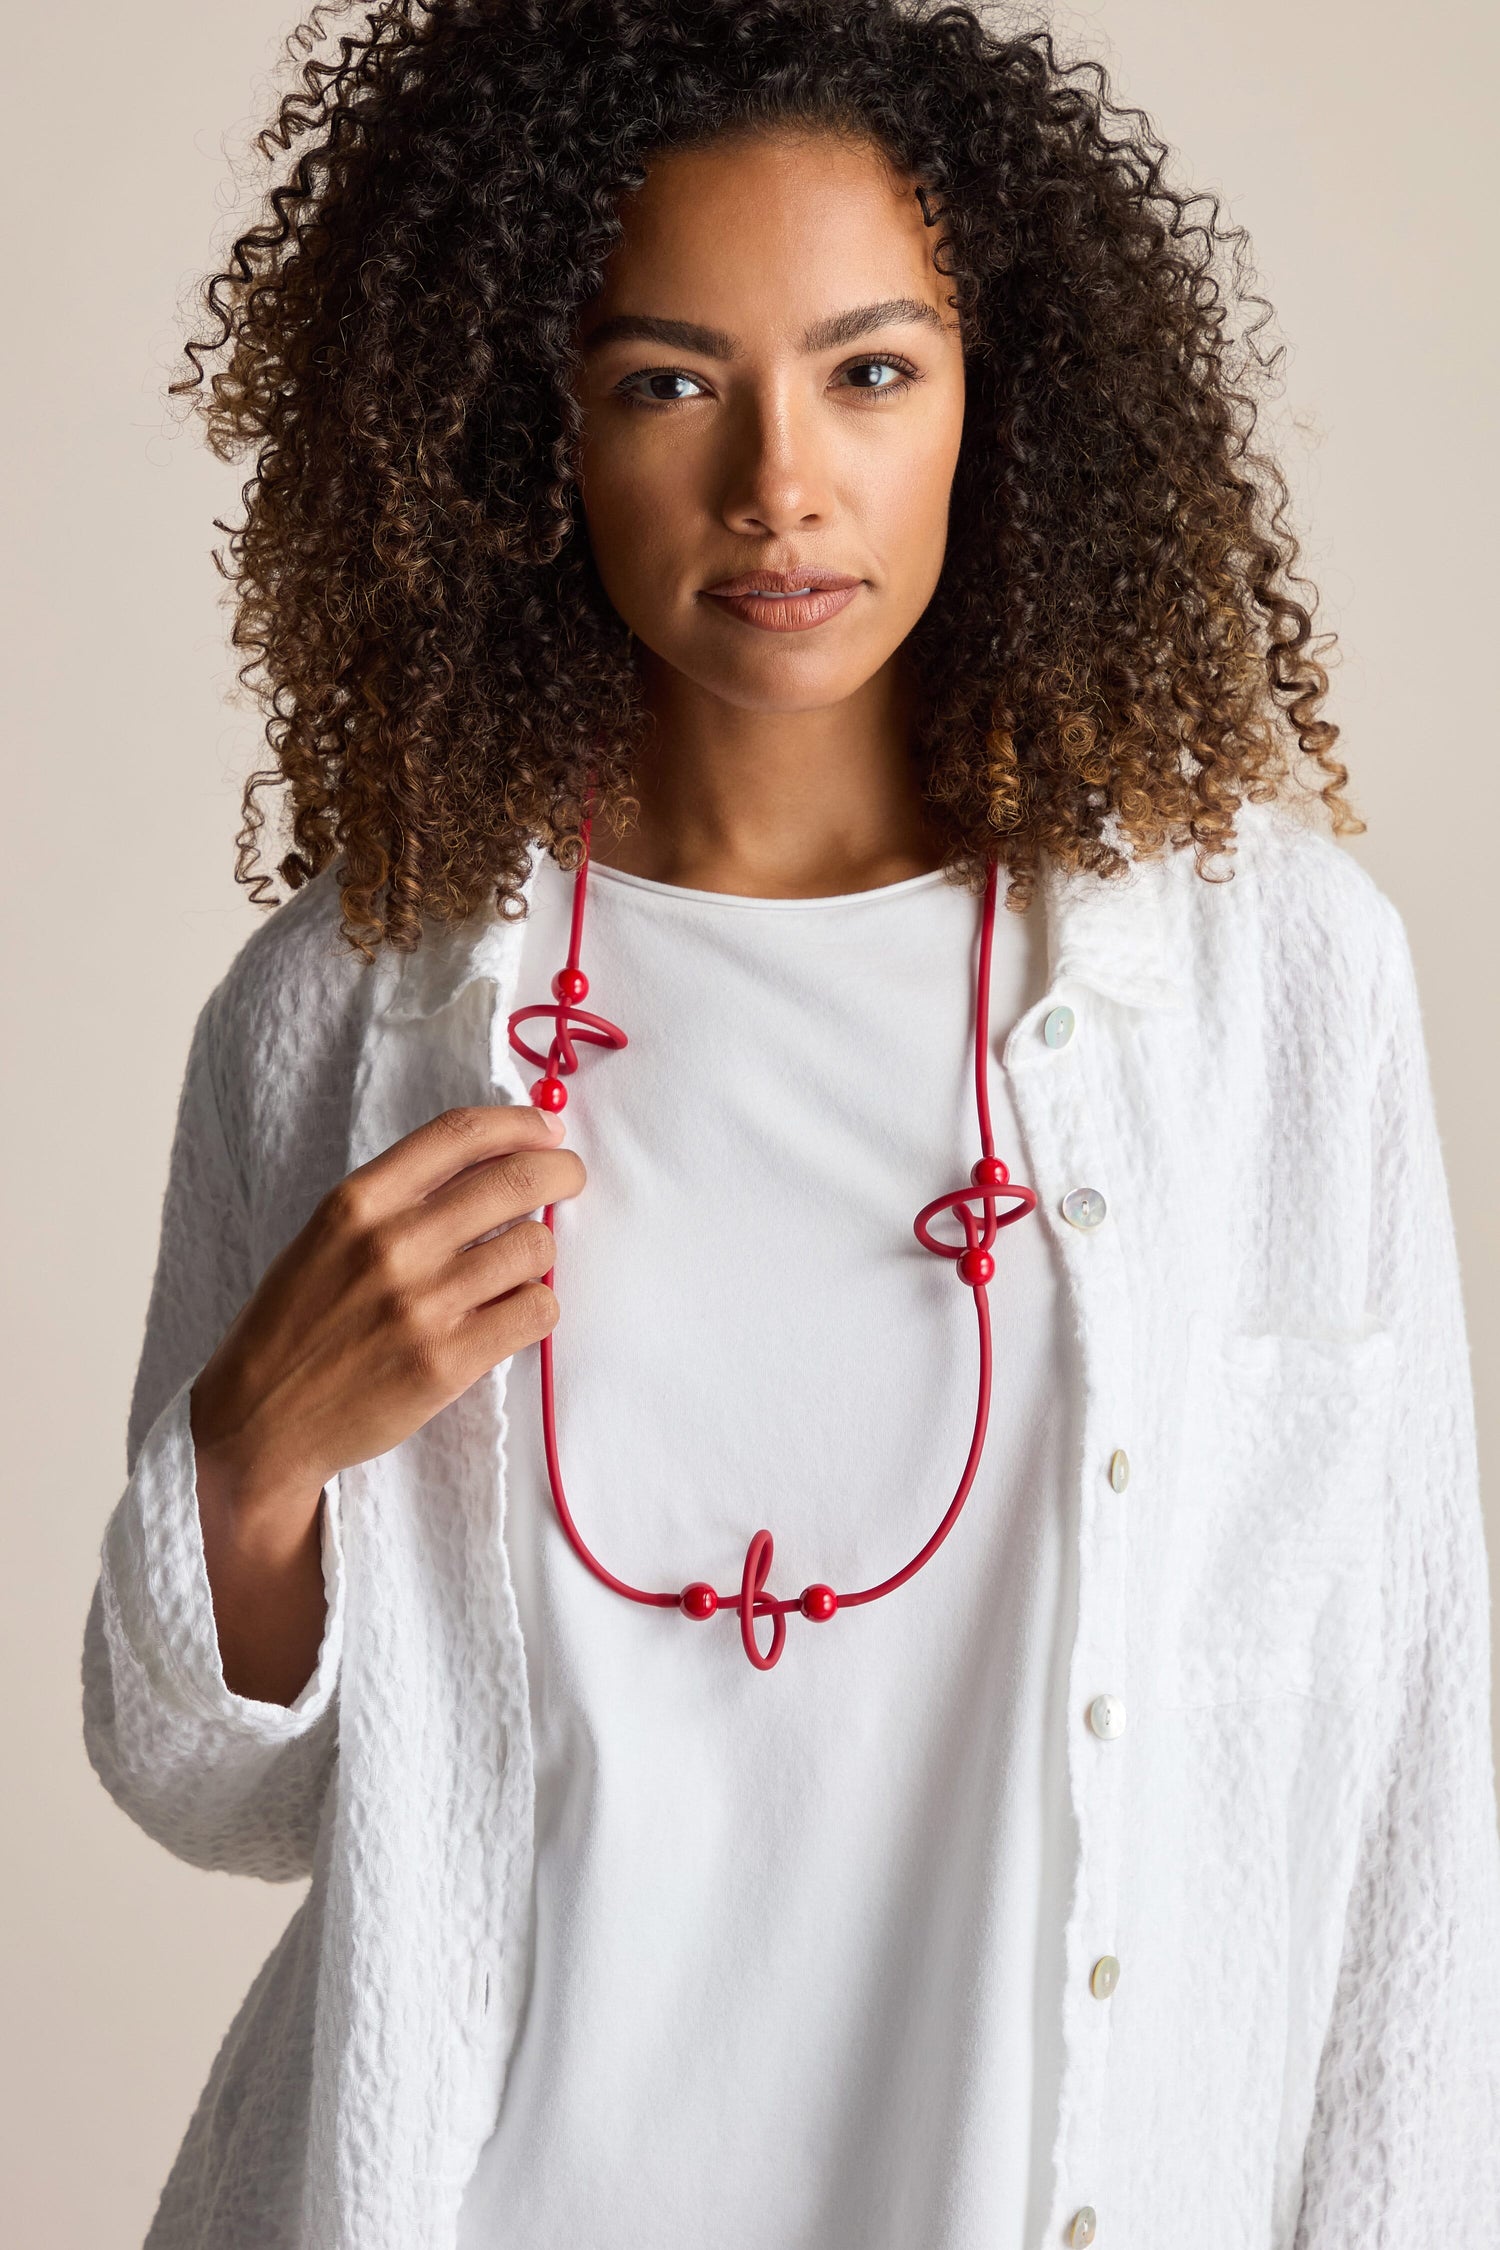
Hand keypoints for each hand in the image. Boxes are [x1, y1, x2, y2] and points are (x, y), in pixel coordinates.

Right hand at [187, 1103, 583, 1701]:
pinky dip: (537, 1307)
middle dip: (559, 1172)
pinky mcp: (448, 1364)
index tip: (546, 1129)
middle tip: (568, 1178)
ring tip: (521, 1265)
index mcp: (356, 1202)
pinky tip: (515, 1312)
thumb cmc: (298, 1323)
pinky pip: (535, 1312)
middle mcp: (391, 1245)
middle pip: (514, 1181)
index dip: (518, 1123)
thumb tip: (495, 1162)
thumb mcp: (327, 1237)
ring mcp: (422, 1306)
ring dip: (541, 1252)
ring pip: (534, 1248)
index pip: (459, 1134)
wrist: (260, 1418)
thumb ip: (399, 1199)